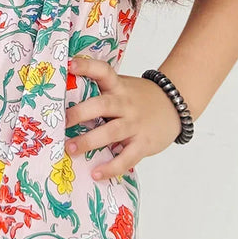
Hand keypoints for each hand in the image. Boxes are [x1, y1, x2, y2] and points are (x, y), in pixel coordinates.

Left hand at [64, 55, 182, 180]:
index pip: (103, 71)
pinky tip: (96, 173)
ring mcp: (135, 123)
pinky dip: (111, 167)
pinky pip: (126, 157)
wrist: (174, 105)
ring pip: (111, 132)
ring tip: (70, 148)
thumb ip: (101, 92)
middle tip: (63, 121)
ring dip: (89, 141)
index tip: (70, 65)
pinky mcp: (143, 143)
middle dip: (81, 113)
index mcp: (118, 86)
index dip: (87, 66)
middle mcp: (125, 103)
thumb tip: (66, 101)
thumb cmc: (139, 98)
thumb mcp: (122, 87)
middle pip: (102, 105)